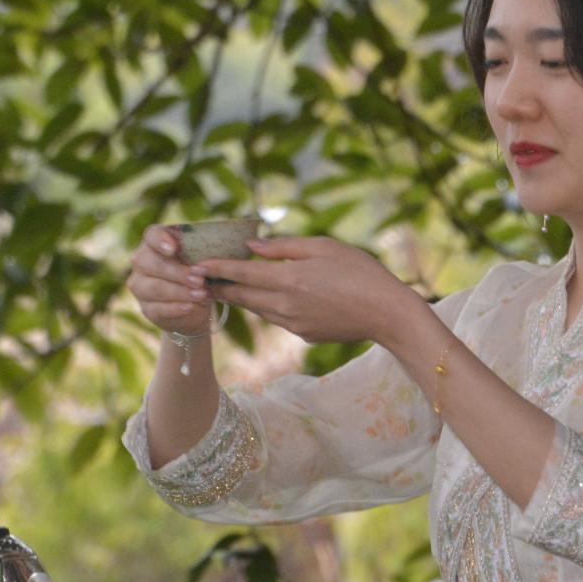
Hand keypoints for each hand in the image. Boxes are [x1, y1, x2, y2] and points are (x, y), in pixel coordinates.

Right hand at [127, 228, 218, 335]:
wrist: (196, 304)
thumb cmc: (199, 272)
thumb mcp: (203, 259)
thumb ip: (202, 253)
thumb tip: (212, 258)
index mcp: (156, 243)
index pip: (152, 235)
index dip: (160, 240)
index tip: (173, 248)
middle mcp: (142, 262)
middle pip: (151, 263)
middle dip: (177, 272)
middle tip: (200, 279)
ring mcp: (141, 286)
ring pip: (155, 288)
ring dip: (180, 292)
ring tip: (202, 294)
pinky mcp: (147, 309)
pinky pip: (157, 309)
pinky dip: (176, 308)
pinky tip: (190, 307)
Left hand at [192, 236, 423, 345]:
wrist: (387, 313)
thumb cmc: (361, 272)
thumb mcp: (324, 247)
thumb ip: (285, 246)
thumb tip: (253, 246)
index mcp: (289, 279)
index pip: (240, 273)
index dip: (215, 268)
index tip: (196, 264)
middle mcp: (285, 305)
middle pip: (241, 296)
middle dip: (219, 287)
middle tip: (199, 279)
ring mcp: (293, 324)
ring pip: (257, 309)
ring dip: (241, 298)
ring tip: (227, 286)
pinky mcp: (303, 335)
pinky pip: (278, 318)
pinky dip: (269, 307)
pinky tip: (271, 297)